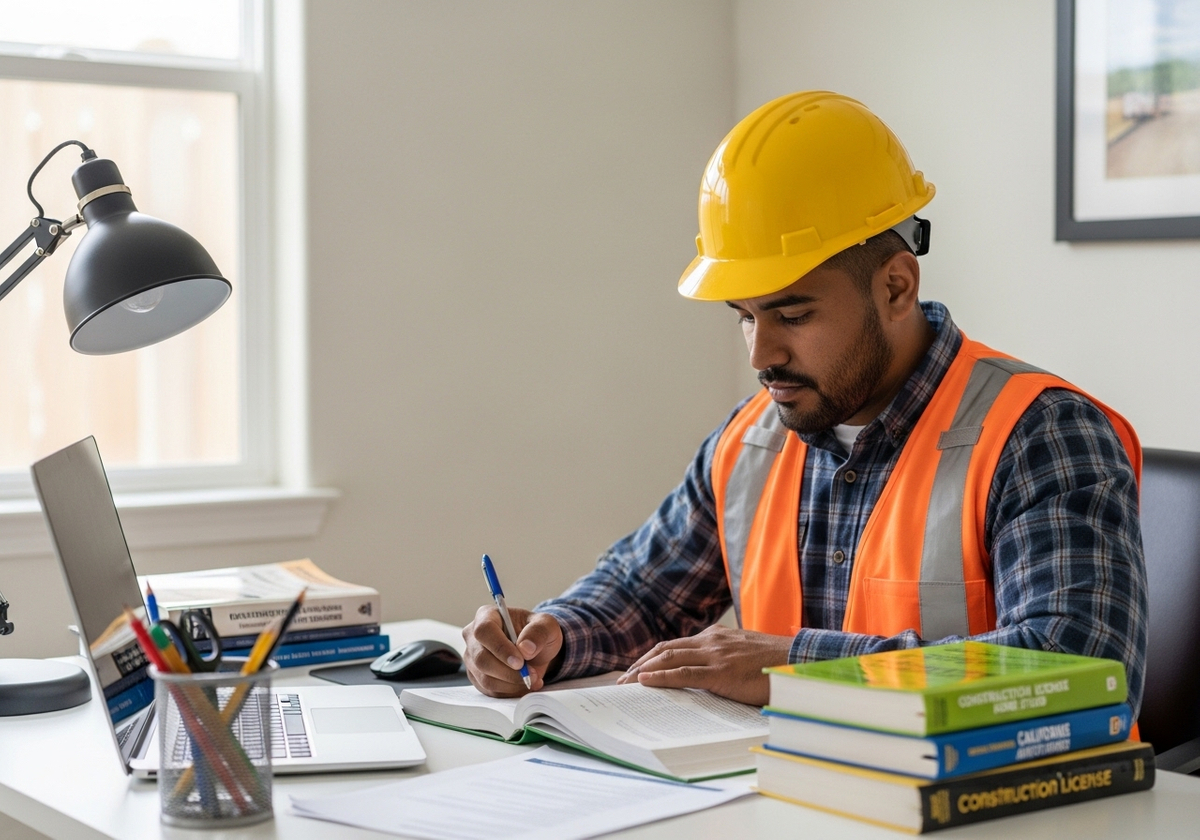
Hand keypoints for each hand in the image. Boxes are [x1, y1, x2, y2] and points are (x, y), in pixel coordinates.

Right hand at [462, 606, 563, 696]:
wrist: (534, 649)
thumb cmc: (536, 633)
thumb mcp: (546, 626)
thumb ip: (538, 632)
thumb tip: (526, 648)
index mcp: (486, 615)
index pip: (484, 631)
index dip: (500, 648)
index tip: (520, 662)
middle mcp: (473, 636)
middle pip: (481, 659)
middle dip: (509, 672)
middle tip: (531, 675)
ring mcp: (472, 658)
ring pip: (485, 678)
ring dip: (512, 684)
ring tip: (532, 679)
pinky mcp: (477, 677)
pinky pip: (490, 690)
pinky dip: (510, 691)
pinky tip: (525, 684)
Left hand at [615, 625, 791, 704]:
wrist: (799, 662)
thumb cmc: (776, 664)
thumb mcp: (745, 654)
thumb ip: (725, 659)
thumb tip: (709, 675)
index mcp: (716, 637)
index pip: (676, 645)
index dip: (653, 657)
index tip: (637, 669)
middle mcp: (711, 641)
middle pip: (665, 649)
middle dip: (641, 664)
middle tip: (622, 680)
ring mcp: (715, 655)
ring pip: (669, 658)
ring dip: (643, 671)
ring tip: (626, 684)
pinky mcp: (721, 672)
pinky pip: (683, 674)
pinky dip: (661, 677)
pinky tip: (646, 683)